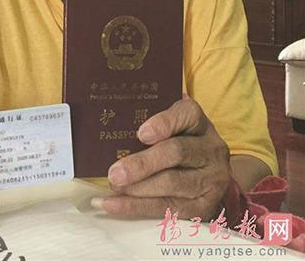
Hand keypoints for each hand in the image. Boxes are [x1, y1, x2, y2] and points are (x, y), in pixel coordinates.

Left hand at [93, 98, 230, 219]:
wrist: (206, 175)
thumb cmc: (177, 142)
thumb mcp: (169, 126)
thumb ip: (147, 121)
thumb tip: (112, 126)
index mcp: (198, 122)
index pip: (185, 115)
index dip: (163, 124)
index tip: (141, 133)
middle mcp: (210, 149)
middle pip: (176, 152)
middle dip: (142, 164)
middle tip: (115, 172)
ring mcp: (211, 179)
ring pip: (173, 183)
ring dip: (138, 188)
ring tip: (114, 186)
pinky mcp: (204, 206)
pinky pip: (168, 208)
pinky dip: (137, 207)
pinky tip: (114, 204)